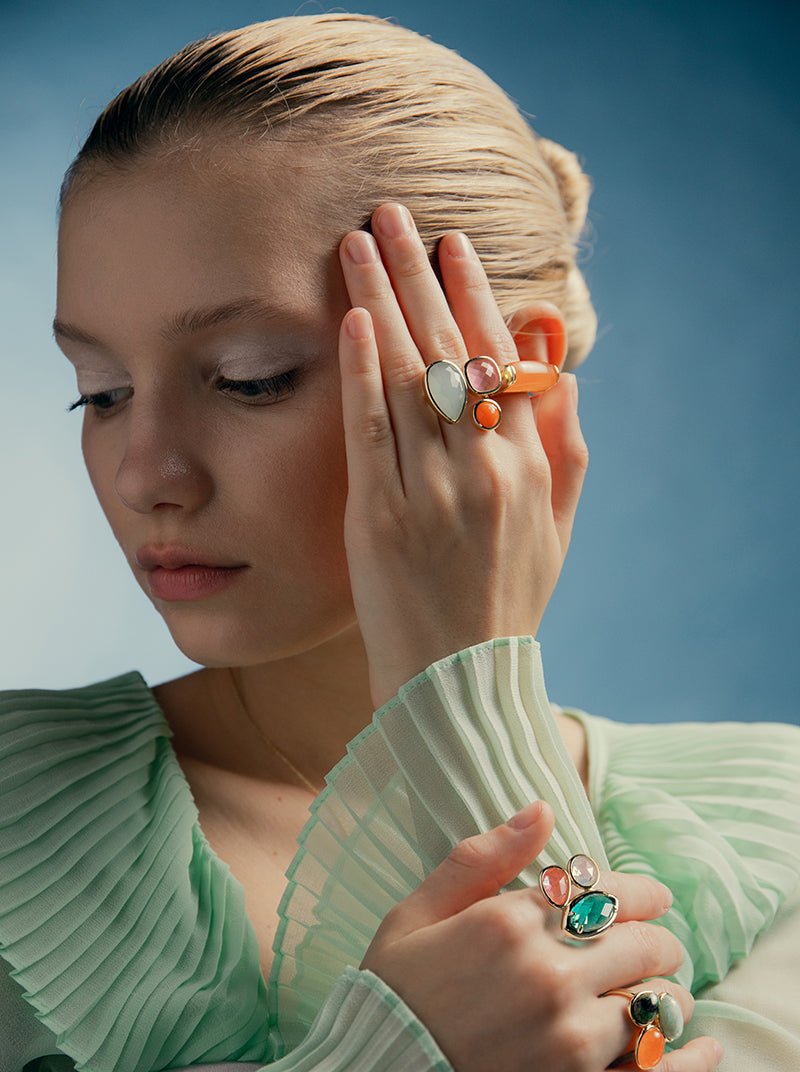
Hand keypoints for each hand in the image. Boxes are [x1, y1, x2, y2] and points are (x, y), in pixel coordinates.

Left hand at [338, 203, 588, 708]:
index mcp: (529, 466)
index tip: (452, 244)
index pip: (502, 358)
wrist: (457, 680)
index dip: (474, 295)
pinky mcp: (379, 519)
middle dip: (419, 274)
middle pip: (450, 351)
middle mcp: (484, 469)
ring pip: (406, 378)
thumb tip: (560, 373)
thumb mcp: (558, 530)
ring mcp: (430, 492)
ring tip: (356, 241)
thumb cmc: (507, 603)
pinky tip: (347, 319)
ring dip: (379, 301)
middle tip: (391, 213)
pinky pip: (369, 432)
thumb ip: (566, 449)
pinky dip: (359, 373)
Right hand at [363, 802, 721, 1071]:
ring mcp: (566, 1036)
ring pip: (655, 1003)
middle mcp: (546, 972)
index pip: (604, 891)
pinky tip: (692, 1047)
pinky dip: (682, 1055)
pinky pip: (654, 1065)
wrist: (377, 1071)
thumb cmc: (396, 993)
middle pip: (642, 942)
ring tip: (659, 996)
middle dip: (658, 940)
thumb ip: (482, 857)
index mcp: (507, 921)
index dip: (640, 892)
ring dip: (665, 995)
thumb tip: (541, 808)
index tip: (654, 898)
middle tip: (659, 945)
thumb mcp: (419, 913)